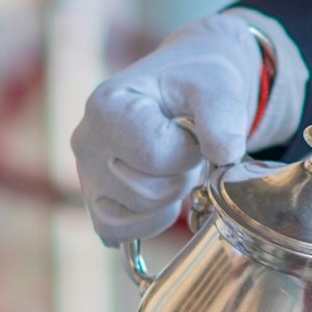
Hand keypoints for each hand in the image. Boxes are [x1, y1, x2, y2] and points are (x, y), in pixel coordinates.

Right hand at [70, 11, 302, 243]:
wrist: (185, 84)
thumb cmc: (196, 81)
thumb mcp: (216, 87)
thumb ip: (222, 117)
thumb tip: (225, 155)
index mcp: (106, 106)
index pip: (154, 156)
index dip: (188, 152)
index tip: (192, 130)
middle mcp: (85, 141)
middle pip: (144, 191)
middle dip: (179, 176)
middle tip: (186, 147)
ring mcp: (86, 173)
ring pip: (133, 214)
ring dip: (168, 197)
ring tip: (172, 163)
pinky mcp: (94, 198)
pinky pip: (117, 230)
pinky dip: (149, 221)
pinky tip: (163, 193)